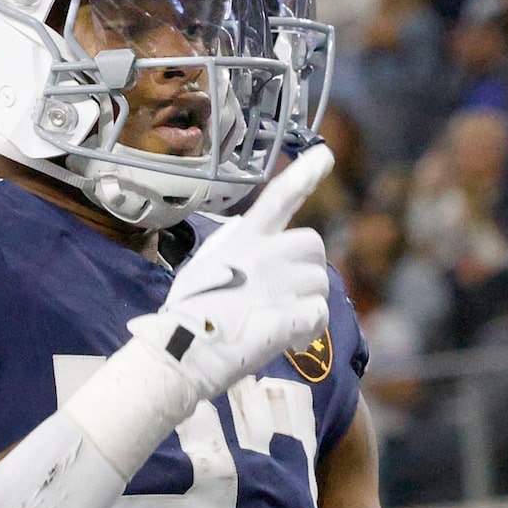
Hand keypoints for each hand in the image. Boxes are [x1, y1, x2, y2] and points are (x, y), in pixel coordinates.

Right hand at [134, 145, 331, 404]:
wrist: (181, 352)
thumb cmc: (187, 315)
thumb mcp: (202, 266)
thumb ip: (229, 247)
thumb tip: (244, 232)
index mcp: (242, 239)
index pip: (279, 197)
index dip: (305, 174)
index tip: (326, 155)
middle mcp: (264, 253)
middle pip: (312, 243)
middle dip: (307, 269)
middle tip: (288, 295)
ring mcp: (280, 282)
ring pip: (320, 282)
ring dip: (307, 303)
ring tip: (279, 323)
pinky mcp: (293, 313)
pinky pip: (319, 314)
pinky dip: (308, 330)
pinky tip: (288, 340)